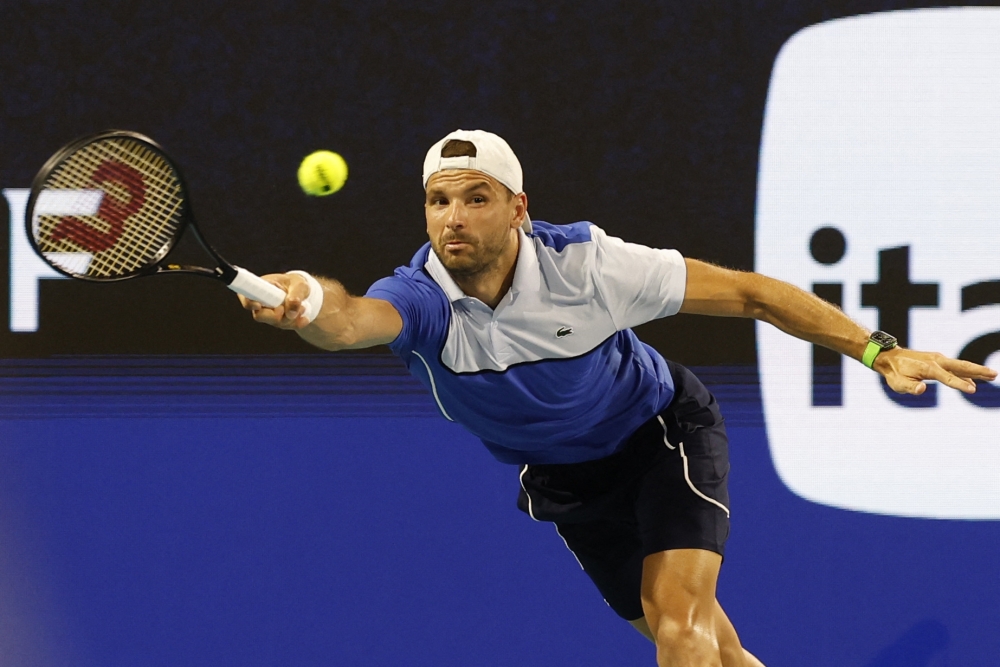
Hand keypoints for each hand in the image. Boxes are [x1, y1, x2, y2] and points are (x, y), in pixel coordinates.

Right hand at [237, 273, 311, 329]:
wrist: (302, 293)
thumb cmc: (297, 284)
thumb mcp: (300, 285)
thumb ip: (296, 295)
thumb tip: (291, 311)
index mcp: (260, 287)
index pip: (246, 296)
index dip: (249, 302)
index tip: (258, 305)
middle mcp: (260, 302)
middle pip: (259, 316)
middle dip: (277, 315)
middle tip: (288, 307)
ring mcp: (267, 313)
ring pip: (275, 322)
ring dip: (291, 317)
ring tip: (302, 306)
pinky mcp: (277, 322)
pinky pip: (285, 327)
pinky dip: (297, 323)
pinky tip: (304, 317)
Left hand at [874, 347, 997, 394]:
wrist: (889, 358)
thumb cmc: (893, 373)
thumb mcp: (897, 384)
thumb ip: (909, 387)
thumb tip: (921, 389)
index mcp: (928, 368)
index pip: (948, 378)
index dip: (960, 384)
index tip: (973, 390)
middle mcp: (936, 361)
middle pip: (961, 366)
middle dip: (978, 371)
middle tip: (994, 374)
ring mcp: (938, 359)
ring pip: (960, 365)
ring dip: (976, 370)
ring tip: (992, 375)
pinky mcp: (937, 360)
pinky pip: (954, 367)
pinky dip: (965, 373)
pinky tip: (972, 381)